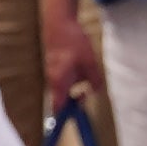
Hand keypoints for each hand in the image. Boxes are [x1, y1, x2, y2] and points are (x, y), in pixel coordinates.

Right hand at [43, 0, 98, 115]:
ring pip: (64, 87)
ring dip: (75, 85)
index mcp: (60, 83)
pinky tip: (80, 62)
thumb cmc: (74, 44)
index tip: (74, 121)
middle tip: (87, 91)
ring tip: (86, 70)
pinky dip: (73, 77)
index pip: (59, 108)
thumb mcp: (91, 63)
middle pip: (62, 99)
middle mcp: (53, 81)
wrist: (59, 24)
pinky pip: (64, 78)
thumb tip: (94, 92)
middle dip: (75, 99)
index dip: (65, 117)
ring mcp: (52, 74)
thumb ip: (94, 81)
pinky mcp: (54, 66)